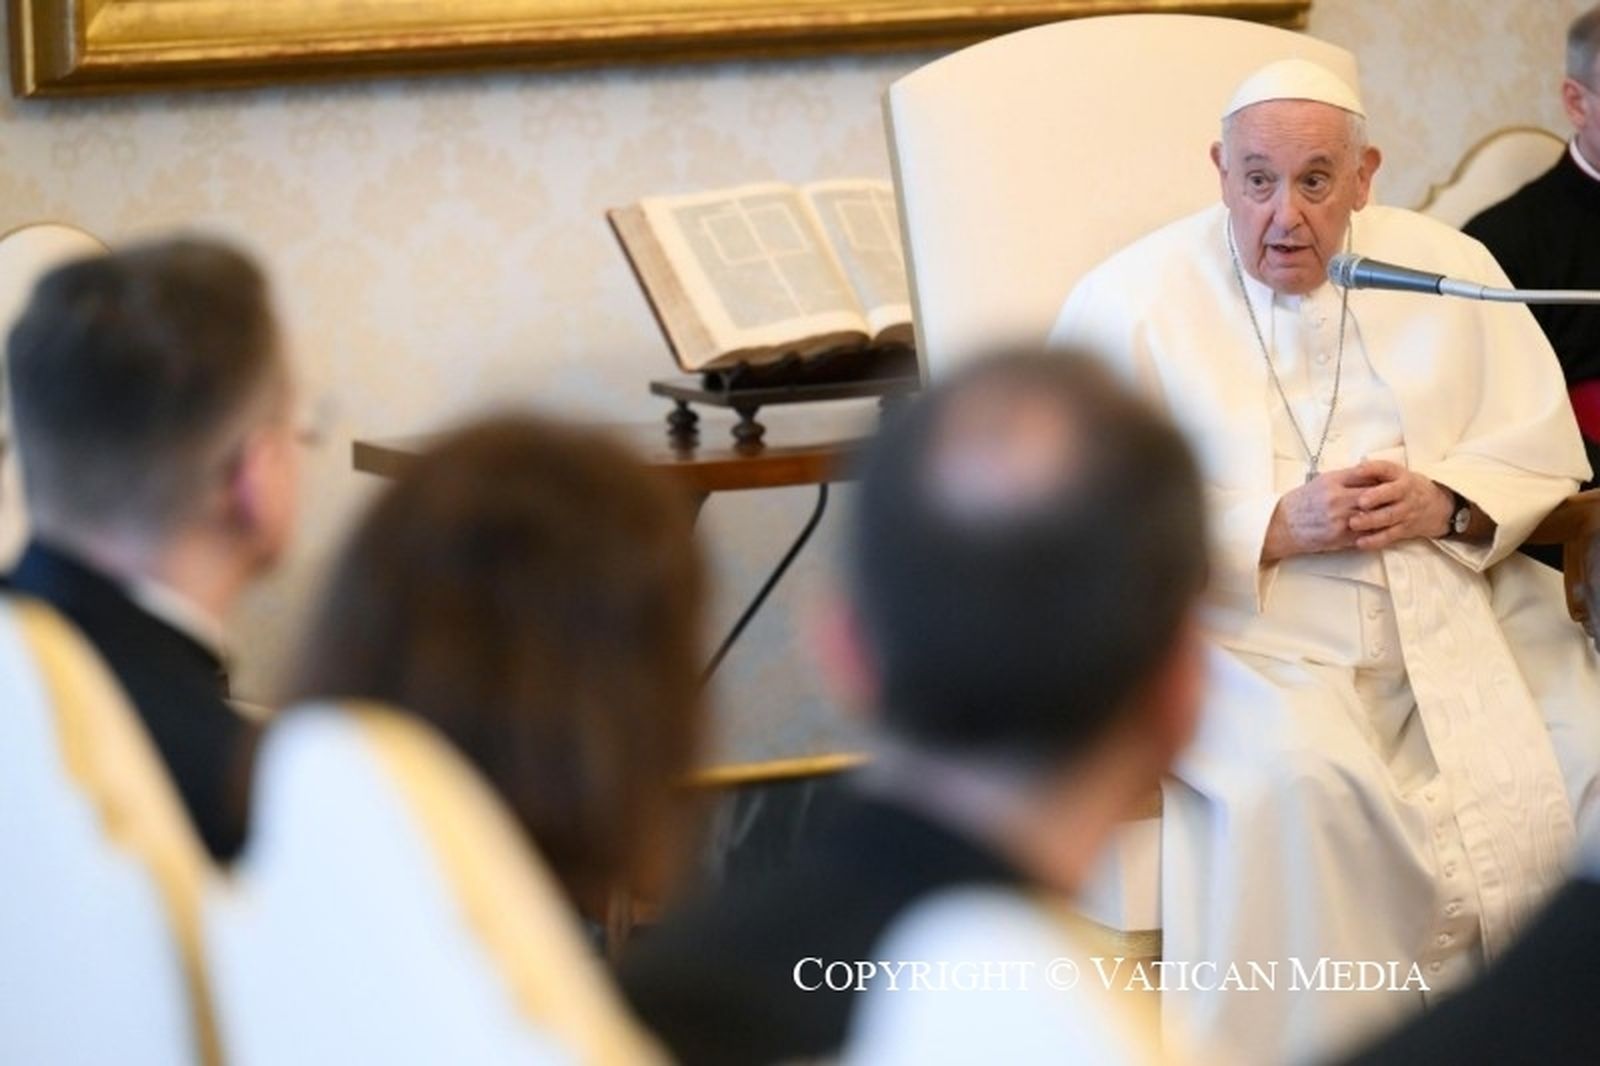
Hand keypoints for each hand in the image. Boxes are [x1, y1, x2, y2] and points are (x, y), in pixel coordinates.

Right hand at [1261, 466, 1381, 561]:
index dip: (1382, 478)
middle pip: (1374, 496)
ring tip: (1392, 513)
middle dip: (1387, 497)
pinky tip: (1380, 529)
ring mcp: (1339, 519)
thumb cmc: (1301, 503)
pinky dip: (1375, 531)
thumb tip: (1370, 473)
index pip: (1367, 474)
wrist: (1281, 525)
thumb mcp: (1321, 481)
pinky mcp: (1339, 537)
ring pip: (1373, 515)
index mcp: (1332, 481)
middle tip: (1397, 498)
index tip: (1390, 480)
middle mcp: (1336, 499)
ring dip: (1384, 515)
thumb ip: (1346, 477)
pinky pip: (1366, 534)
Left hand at [1345, 460, 1453, 549]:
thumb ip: (1373, 472)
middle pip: (1391, 494)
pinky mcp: (1404, 530)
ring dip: (1371, 520)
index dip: (1372, 469)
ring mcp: (1406, 512)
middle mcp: (1405, 493)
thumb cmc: (1403, 487)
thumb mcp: (1393, 475)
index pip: (1387, 469)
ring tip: (1353, 523)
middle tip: (1359, 502)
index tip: (1357, 470)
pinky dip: (1375, 540)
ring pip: (1389, 516)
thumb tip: (1349, 470)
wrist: (1435, 506)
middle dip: (1375, 497)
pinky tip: (1360, 542)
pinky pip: (1389, 536)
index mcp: (1399, 476)